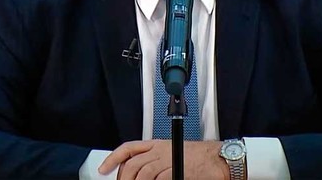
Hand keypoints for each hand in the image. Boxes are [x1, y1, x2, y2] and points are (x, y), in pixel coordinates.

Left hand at [98, 140, 229, 179]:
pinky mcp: (177, 170)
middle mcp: (160, 150)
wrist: (218, 159)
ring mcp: (168, 160)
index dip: (113, 158)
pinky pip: (159, 179)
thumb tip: (138, 174)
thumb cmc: (198, 158)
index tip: (104, 169)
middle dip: (124, 178)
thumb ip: (154, 162)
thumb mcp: (172, 154)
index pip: (129, 148)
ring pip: (143, 173)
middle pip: (133, 163)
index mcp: (157, 144)